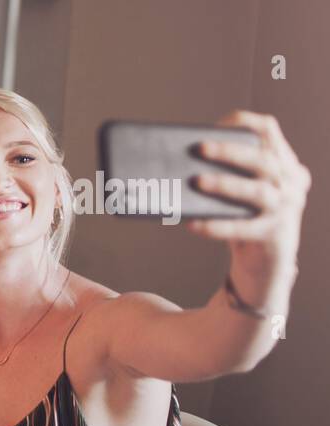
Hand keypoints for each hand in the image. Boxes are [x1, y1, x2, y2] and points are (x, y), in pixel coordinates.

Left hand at [188, 111, 310, 276]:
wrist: (267, 259)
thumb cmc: (247, 216)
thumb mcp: (245, 189)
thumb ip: (228, 172)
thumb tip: (178, 162)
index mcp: (285, 163)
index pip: (269, 130)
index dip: (243, 123)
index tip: (215, 124)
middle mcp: (291, 182)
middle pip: (262, 160)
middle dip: (230, 151)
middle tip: (199, 148)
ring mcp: (286, 208)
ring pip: (258, 191)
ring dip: (225, 184)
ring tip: (196, 181)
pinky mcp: (274, 234)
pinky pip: (243, 229)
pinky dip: (216, 226)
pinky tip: (192, 224)